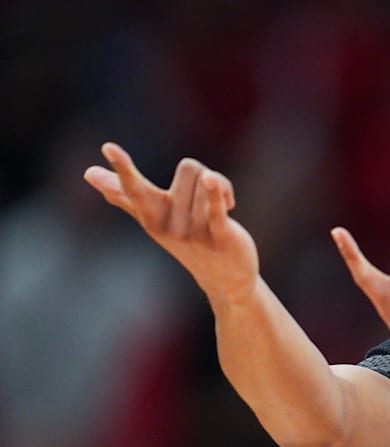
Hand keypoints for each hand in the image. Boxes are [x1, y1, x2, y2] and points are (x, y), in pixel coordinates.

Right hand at [84, 143, 258, 302]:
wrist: (226, 281)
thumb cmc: (187, 241)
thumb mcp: (153, 220)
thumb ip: (123, 196)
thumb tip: (88, 173)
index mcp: (151, 216)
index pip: (134, 188)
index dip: (123, 168)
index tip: (108, 147)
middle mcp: (170, 225)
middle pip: (188, 167)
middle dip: (201, 173)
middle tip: (207, 194)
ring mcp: (194, 232)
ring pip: (208, 180)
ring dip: (223, 187)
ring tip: (225, 207)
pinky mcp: (221, 236)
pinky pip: (215, 208)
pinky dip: (215, 192)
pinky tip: (211, 180)